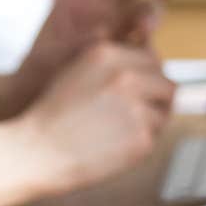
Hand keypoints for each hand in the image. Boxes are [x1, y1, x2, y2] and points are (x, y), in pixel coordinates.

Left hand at [12, 0, 168, 102]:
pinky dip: (148, 39)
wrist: (36, 94)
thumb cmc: (42, 65)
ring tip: (143, 30)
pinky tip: (141, 51)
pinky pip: (145, 36)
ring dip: (152, 14)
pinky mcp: (123, 46)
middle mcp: (102, 3)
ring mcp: (114, 25)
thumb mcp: (58, 40)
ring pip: (145, 7)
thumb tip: (107, 10)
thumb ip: (83, 26)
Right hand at [20, 41, 173, 193]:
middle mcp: (125, 76)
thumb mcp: (76, 70)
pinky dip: (140, 143)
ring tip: (117, 131)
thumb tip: (148, 58)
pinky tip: (114, 144)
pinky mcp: (141, 137)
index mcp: (108, 55)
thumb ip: (112, 62)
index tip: (138, 92)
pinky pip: (155, 137)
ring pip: (163, 113)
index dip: (148, 78)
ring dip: (149, 122)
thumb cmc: (54, 115)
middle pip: (166, 84)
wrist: (38, 150)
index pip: (153, 60)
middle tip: (132, 115)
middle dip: (155, 99)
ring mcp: (136, 106)